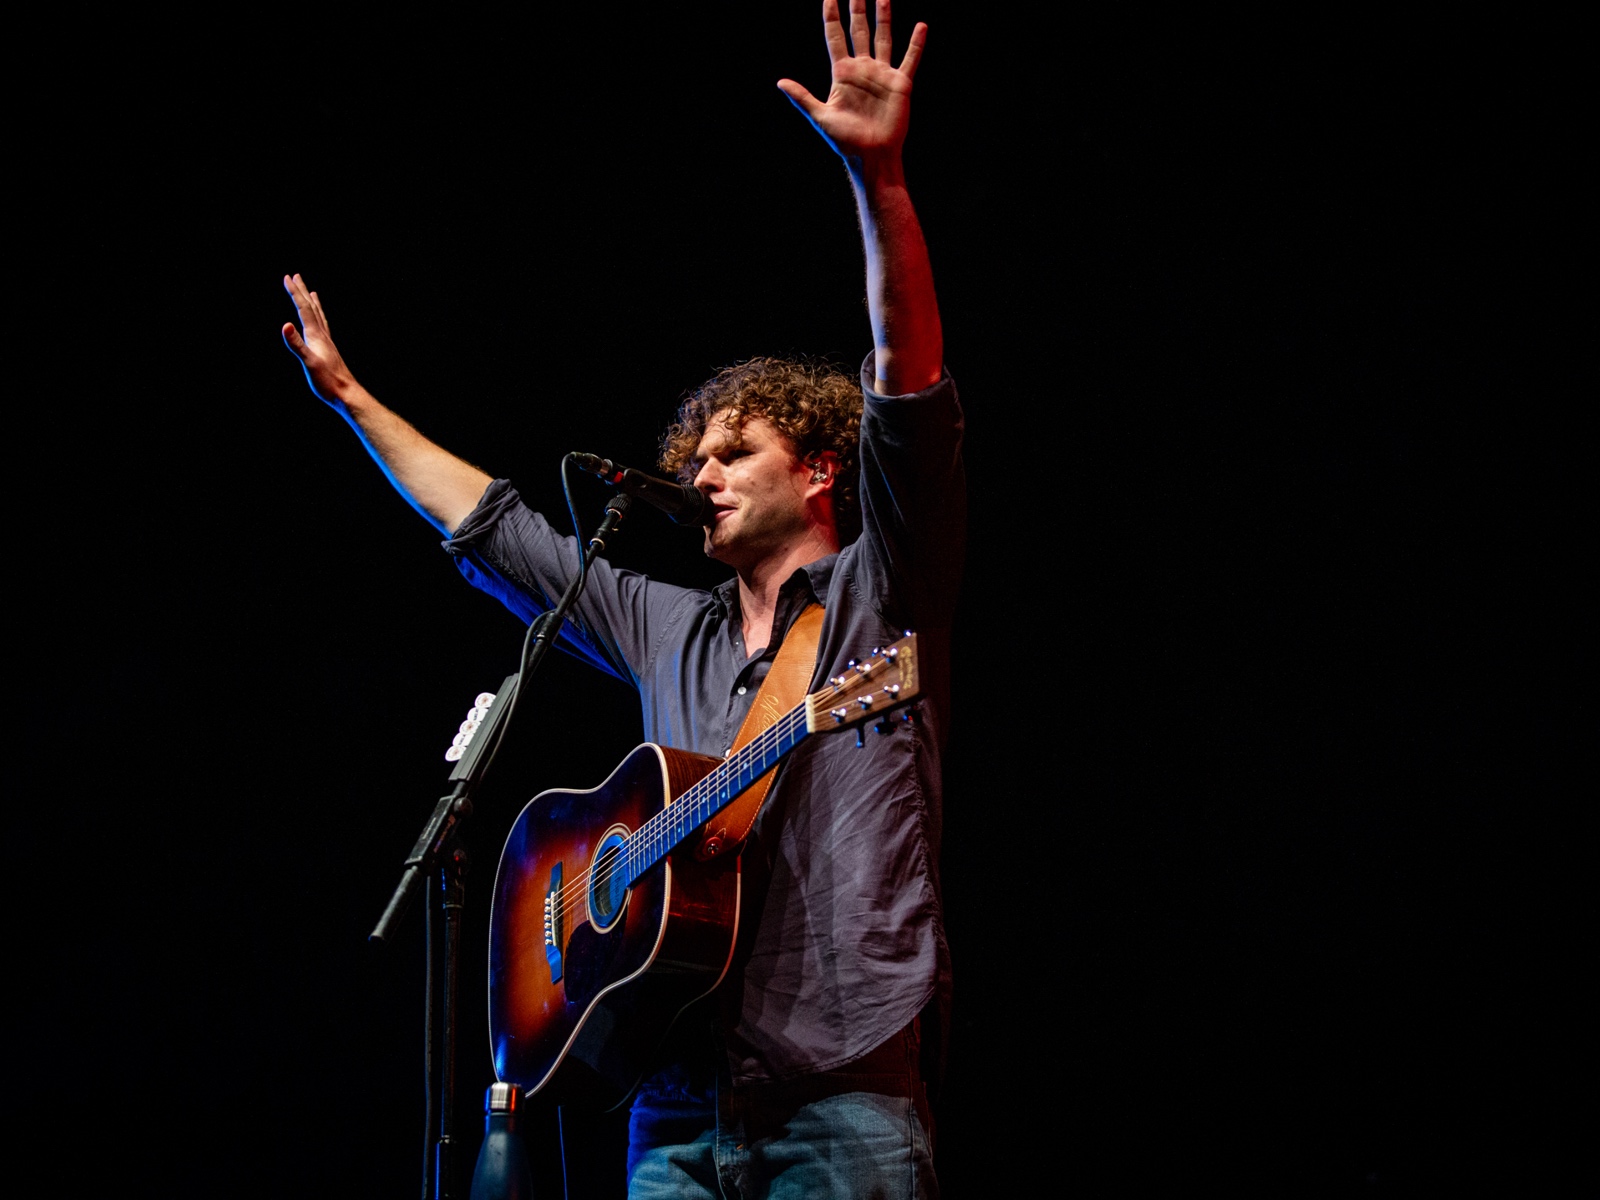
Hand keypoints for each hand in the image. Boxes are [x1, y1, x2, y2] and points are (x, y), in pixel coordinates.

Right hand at [281, 273, 356, 406]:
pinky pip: (323, 329)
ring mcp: (327, 343)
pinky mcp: (328, 351)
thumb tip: (285, 325)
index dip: (295, 292)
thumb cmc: (328, 381)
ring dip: (313, 303)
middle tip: (295, 276)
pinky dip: (319, 320)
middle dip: (301, 291)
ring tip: (312, 293)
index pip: (303, 309)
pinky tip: (319, 324)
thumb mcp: (309, 363)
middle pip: (311, 308)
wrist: (347, 394)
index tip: (287, 277)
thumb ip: (296, 345)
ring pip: (319, 317)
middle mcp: (323, 335)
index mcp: (316, 336)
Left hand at [778, 0, 925, 165]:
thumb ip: (802, 97)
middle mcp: (862, 69)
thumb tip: (779, 82)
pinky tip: (921, 26)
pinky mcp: (900, 83)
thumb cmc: (845, 141)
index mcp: (842, 73)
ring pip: (883, 38)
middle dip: (857, 7)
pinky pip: (909, 59)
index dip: (831, 15)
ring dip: (883, 17)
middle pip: (858, 30)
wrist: (871, 156)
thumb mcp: (820, 117)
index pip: (835, 36)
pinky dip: (916, 43)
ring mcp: (881, 74)